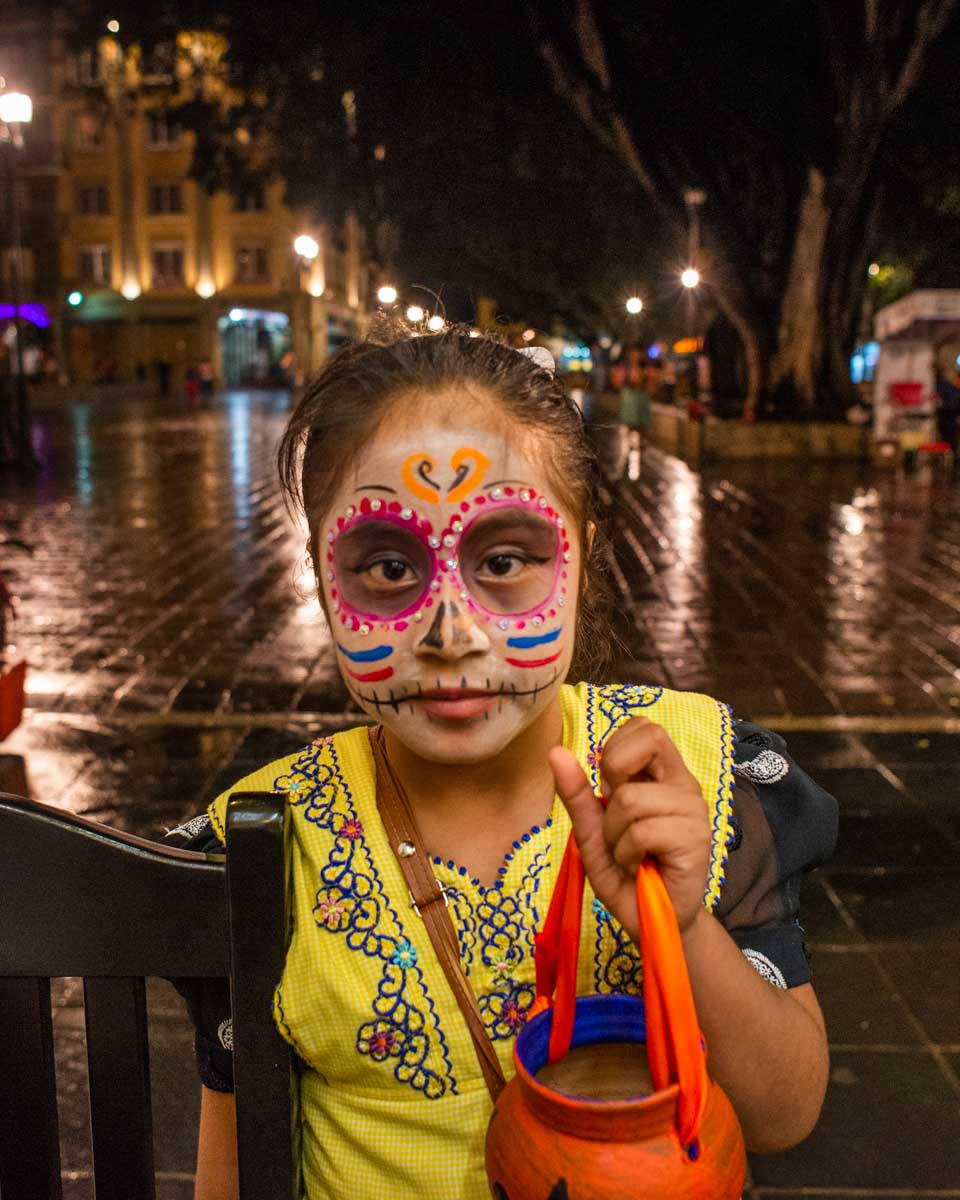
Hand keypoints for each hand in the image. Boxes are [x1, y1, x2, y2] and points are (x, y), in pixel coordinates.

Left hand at [549, 717, 710, 940]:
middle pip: (651, 737)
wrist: (651, 924)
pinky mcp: (696, 838)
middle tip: (618, 815)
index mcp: (663, 775)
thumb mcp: (592, 831)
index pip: (643, 726)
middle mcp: (684, 784)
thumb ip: (577, 793)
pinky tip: (639, 866)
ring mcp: (694, 810)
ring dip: (614, 834)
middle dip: (615, 773)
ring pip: (631, 798)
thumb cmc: (625, 874)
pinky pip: (642, 831)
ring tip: (628, 854)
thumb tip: (555, 751)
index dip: (615, 748)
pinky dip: (626, 853)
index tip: (610, 788)